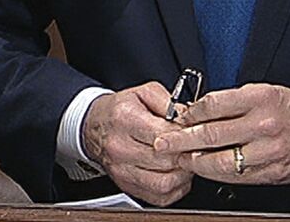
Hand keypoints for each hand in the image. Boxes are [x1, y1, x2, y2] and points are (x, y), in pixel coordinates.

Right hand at [80, 82, 193, 205]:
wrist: (94, 127)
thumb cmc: (120, 110)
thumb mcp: (143, 92)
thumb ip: (168, 102)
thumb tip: (188, 118)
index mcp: (125, 120)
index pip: (163, 135)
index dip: (185, 135)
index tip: (194, 132)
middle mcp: (121, 148)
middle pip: (166, 161)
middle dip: (187, 154)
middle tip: (195, 147)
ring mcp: (123, 171)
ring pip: (165, 183)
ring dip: (183, 174)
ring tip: (186, 161)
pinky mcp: (128, 187)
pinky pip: (160, 197)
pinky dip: (176, 189)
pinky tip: (177, 174)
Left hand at [154, 83, 289, 185]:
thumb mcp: (264, 91)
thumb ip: (233, 102)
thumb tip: (198, 113)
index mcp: (260, 98)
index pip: (213, 105)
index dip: (189, 114)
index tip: (177, 119)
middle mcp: (264, 124)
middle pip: (211, 134)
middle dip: (181, 141)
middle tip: (163, 144)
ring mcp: (269, 151)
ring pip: (221, 161)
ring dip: (196, 162)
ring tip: (183, 160)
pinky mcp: (272, 172)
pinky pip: (237, 176)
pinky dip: (217, 173)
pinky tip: (207, 169)